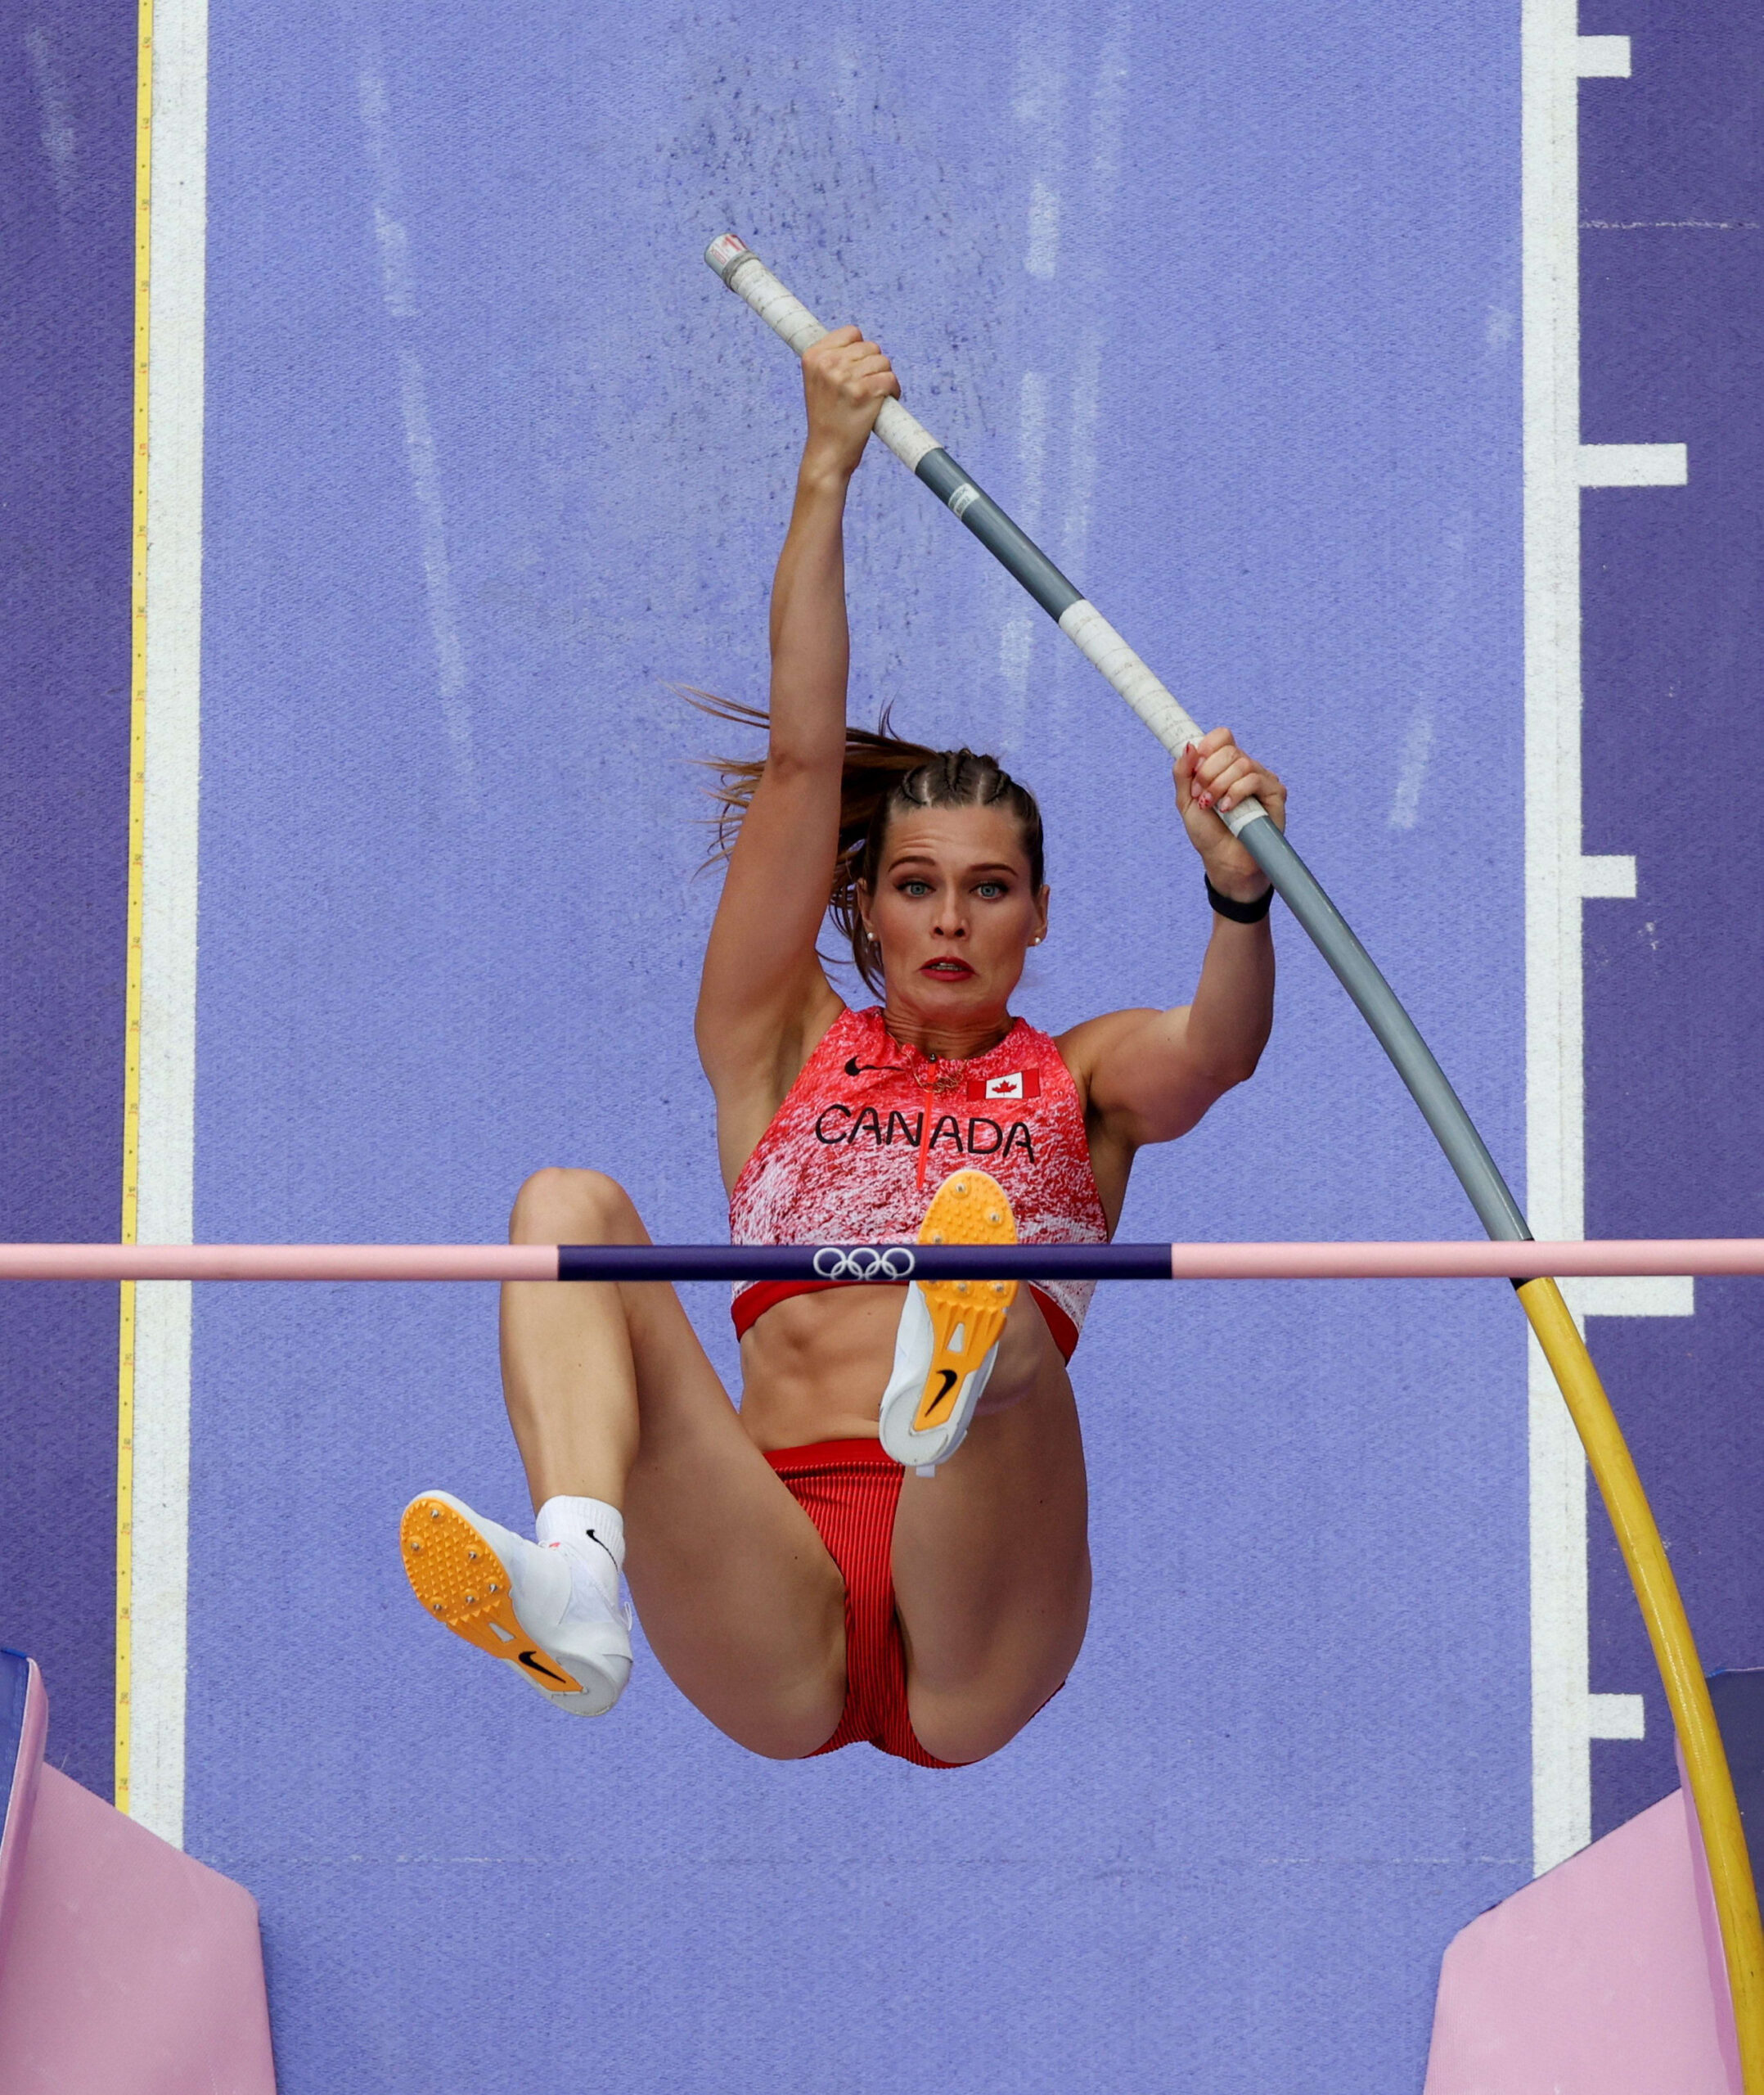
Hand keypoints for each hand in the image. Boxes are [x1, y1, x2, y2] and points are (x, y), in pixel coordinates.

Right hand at [800, 327, 900, 482]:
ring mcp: (846, 377)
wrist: (827, 453)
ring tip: (874, 396)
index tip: (857, 371)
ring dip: (885, 378)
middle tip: (866, 388)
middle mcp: (828, 363)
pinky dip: (894, 390)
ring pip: (883, 362)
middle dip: (874, 366)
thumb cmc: (826, 419)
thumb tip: (858, 339)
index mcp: (813, 356)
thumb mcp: (817, 382)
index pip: (852, 333)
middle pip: (871, 347)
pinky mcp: (864, 392)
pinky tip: (885, 402)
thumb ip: (831, 358)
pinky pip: (891, 378)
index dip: (860, 351)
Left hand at [1174, 728, 1286, 902]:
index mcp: (1225, 766)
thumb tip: (1188, 746)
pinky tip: (1228, 809)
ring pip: (1242, 763)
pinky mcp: (1275, 794)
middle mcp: (1245, 769)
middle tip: (1201, 796)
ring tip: (1212, 806)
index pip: (1222, 737)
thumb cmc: (1208, 833)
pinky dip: (1236, 793)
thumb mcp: (1186, 802)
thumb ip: (1183, 774)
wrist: (1224, 862)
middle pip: (1229, 749)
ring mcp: (1262, 780)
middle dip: (1208, 772)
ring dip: (1220, 784)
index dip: (1207, 747)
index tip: (1195, 770)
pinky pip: (1255, 779)